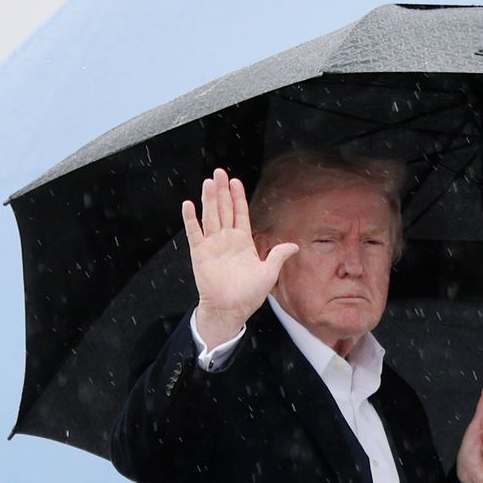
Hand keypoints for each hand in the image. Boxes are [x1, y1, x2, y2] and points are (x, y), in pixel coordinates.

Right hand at [186, 167, 297, 346]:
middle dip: (222, 191)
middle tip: (219, 173)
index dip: (237, 197)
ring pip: (210, 216)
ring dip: (209, 199)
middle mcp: (226, 240)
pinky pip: (194, 233)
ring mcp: (212, 245)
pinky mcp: (199, 254)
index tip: (236, 182)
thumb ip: (278, 255)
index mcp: (242, 242)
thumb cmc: (249, 294)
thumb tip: (294, 246)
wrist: (231, 309)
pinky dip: (191, 219)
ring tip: (208, 182)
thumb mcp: (269, 273)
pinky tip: (189, 205)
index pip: (240, 213)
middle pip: (223, 209)